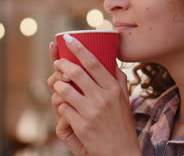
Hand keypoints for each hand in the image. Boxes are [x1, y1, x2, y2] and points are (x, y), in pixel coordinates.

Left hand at [51, 35, 140, 155]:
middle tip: (57, 63)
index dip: (78, 48)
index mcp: (114, 89)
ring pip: (64, 90)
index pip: (94, 63)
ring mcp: (91, 111)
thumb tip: (112, 60)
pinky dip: (61, 106)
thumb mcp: (125, 100)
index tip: (67, 38)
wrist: (121, 153)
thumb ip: (119, 79)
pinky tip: (65, 107)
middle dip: (61, 64)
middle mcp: (103, 97)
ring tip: (58, 85)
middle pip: (76, 72)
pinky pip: (63, 108)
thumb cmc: (122, 125)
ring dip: (58, 86)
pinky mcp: (81, 125)